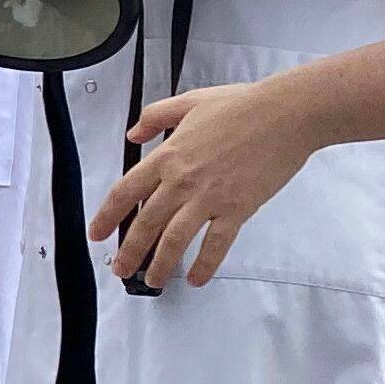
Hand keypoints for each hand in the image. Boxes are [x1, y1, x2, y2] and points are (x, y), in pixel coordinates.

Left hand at [96, 79, 318, 285]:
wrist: (287, 114)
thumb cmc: (243, 105)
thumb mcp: (189, 102)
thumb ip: (155, 117)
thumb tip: (133, 134)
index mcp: (167, 156)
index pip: (125, 192)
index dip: (107, 217)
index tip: (97, 235)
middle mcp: (182, 180)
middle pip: (146, 223)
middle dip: (129, 251)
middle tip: (120, 269)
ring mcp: (210, 197)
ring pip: (175, 239)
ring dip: (161, 264)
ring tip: (153, 281)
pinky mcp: (238, 209)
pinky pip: (216, 244)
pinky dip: (205, 264)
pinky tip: (196, 279)